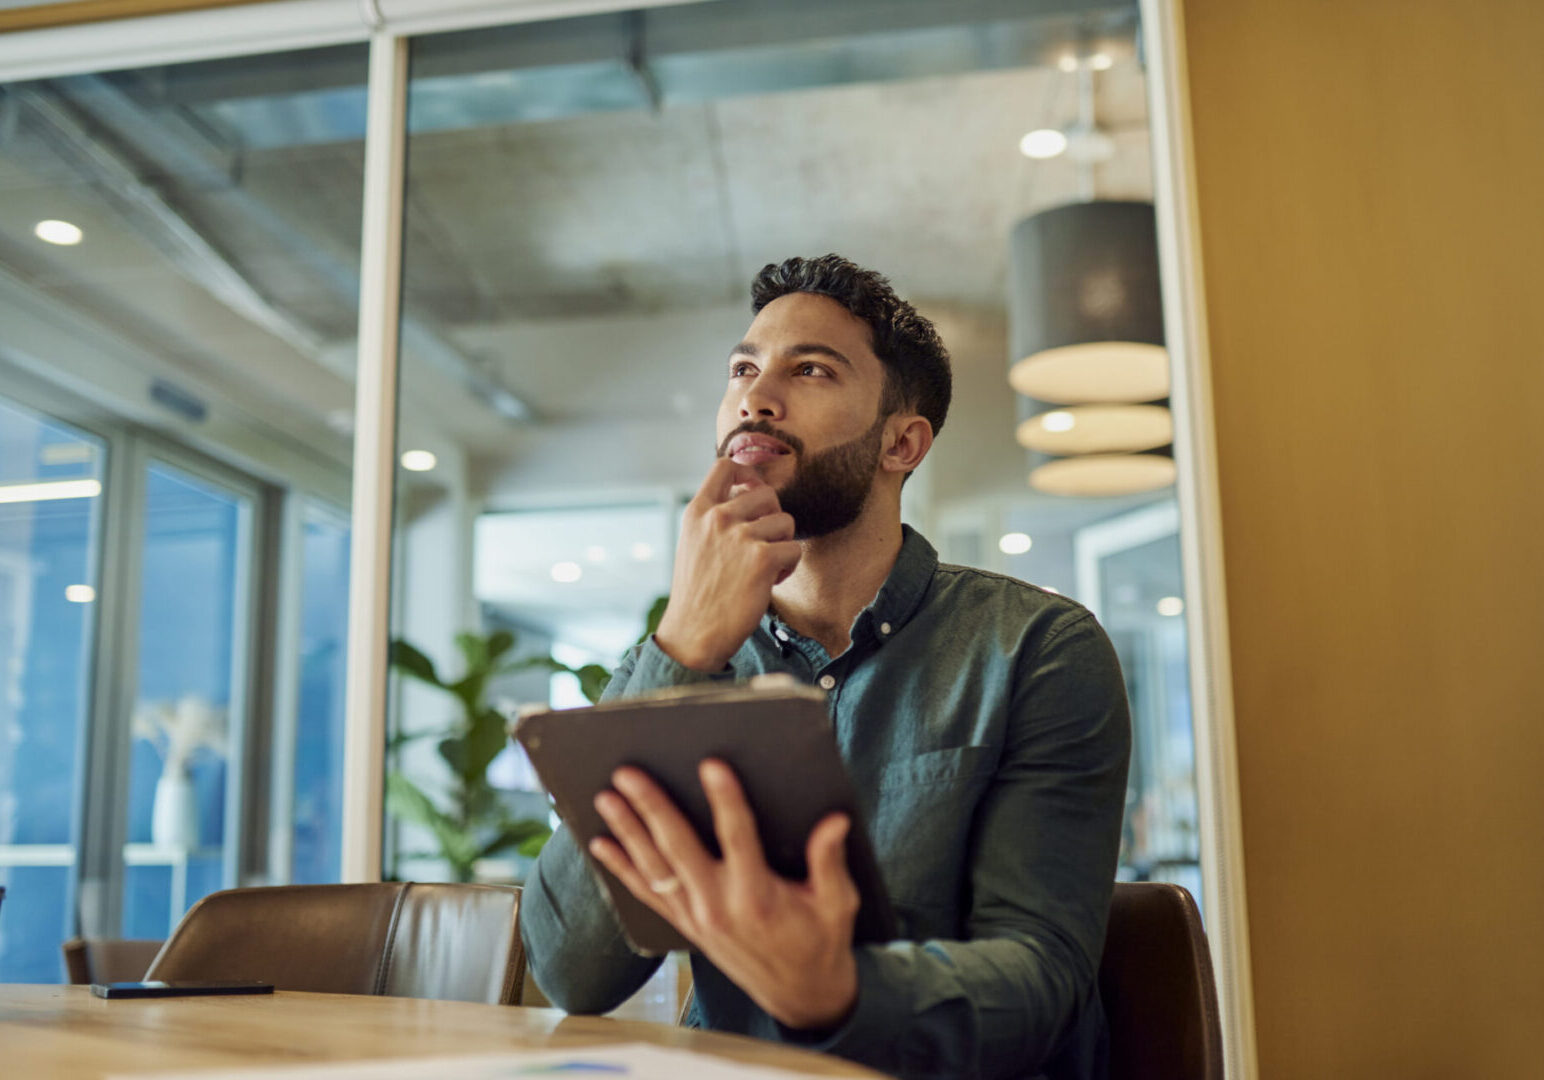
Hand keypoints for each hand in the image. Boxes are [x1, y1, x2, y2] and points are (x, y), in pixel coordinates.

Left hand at [589, 759, 860, 1030]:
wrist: (801, 995)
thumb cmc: (820, 941)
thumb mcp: (836, 903)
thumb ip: (830, 860)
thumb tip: (835, 821)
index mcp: (759, 896)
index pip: (738, 837)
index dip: (725, 799)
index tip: (711, 764)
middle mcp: (720, 907)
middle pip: (678, 848)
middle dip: (651, 807)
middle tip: (628, 773)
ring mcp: (697, 917)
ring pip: (654, 868)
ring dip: (628, 831)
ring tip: (606, 797)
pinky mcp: (687, 925)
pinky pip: (647, 894)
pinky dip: (622, 868)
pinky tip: (601, 844)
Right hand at [654, 457, 799, 671]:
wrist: (693, 634)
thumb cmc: (697, 594)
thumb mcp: (693, 544)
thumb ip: (715, 520)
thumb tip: (751, 497)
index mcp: (697, 512)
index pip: (724, 466)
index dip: (747, 472)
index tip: (754, 489)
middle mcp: (718, 517)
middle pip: (767, 493)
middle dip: (773, 518)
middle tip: (763, 545)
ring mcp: (740, 536)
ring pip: (786, 521)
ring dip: (782, 545)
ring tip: (763, 569)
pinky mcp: (762, 558)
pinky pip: (794, 549)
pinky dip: (788, 568)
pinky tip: (768, 583)